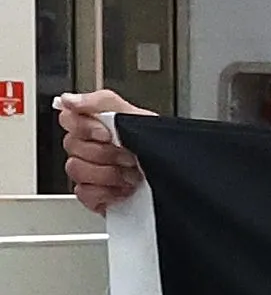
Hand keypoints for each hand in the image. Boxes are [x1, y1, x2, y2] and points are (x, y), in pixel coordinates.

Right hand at [56, 90, 153, 213]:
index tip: (106, 133)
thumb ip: (102, 102)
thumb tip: (69, 99)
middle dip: (105, 152)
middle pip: (71, 145)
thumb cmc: (160, 146)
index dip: (84, 126)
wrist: (178, 176)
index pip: (68, 118)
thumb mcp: (138, 117)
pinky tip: (123, 189)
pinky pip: (84, 193)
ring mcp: (90, 172)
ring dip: (108, 173)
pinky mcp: (94, 195)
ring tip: (131, 174)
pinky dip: (106, 193)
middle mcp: (90, 147)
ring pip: (75, 169)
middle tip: (129, 156)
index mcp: (97, 125)